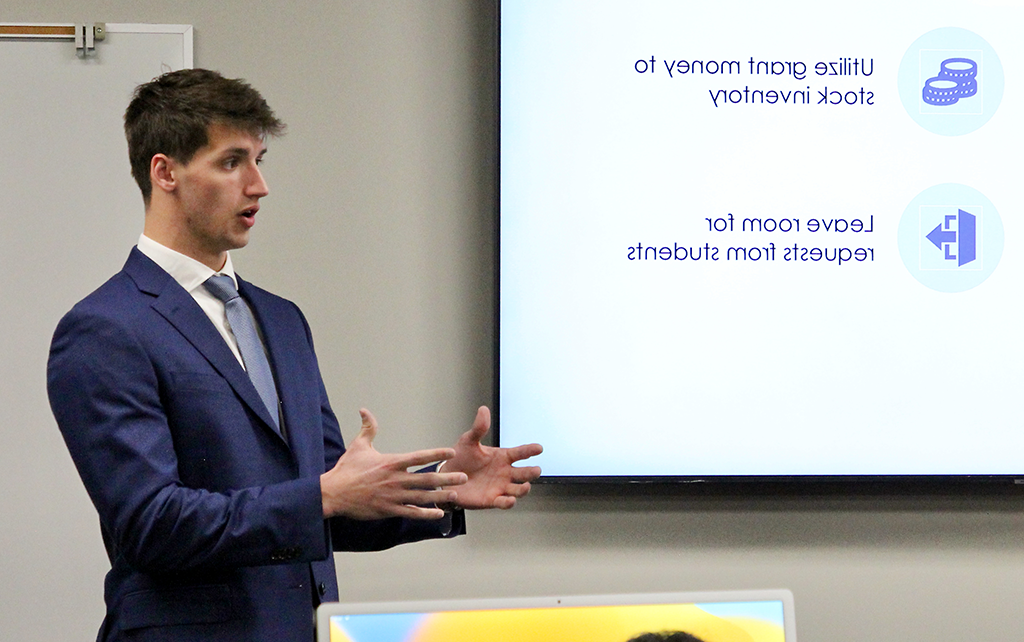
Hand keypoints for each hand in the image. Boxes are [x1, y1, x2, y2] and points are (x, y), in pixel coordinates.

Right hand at [320, 409, 467, 519]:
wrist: (333, 493)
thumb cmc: (346, 469)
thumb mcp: (358, 446)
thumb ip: (368, 428)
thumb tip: (365, 410)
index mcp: (391, 462)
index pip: (419, 457)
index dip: (436, 454)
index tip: (451, 452)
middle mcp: (395, 479)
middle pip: (426, 479)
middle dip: (447, 477)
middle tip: (463, 476)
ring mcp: (393, 496)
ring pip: (422, 497)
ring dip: (440, 496)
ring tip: (455, 494)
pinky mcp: (388, 510)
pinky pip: (411, 513)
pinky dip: (426, 513)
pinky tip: (439, 513)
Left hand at [441, 406, 542, 509]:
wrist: (447, 478)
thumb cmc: (461, 458)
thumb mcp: (468, 441)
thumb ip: (478, 428)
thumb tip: (483, 410)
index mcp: (502, 457)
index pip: (520, 453)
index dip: (530, 450)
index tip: (539, 448)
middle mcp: (505, 472)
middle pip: (524, 473)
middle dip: (532, 472)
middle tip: (536, 470)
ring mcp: (500, 486)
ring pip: (518, 489)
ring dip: (523, 489)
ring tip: (525, 486)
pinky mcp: (492, 499)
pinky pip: (504, 502)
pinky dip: (508, 502)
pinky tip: (510, 499)